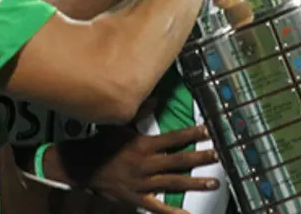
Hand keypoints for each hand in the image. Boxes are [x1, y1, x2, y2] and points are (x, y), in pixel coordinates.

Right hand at [86, 104, 221, 213]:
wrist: (82, 167)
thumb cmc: (102, 143)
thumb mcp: (120, 125)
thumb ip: (140, 113)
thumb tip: (156, 99)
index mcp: (143, 145)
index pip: (173, 139)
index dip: (191, 135)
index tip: (208, 131)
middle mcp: (145, 164)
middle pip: (178, 161)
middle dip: (200, 158)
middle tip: (218, 156)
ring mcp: (142, 183)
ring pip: (173, 183)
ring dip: (194, 182)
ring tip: (213, 182)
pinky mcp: (136, 198)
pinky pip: (156, 207)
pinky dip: (171, 212)